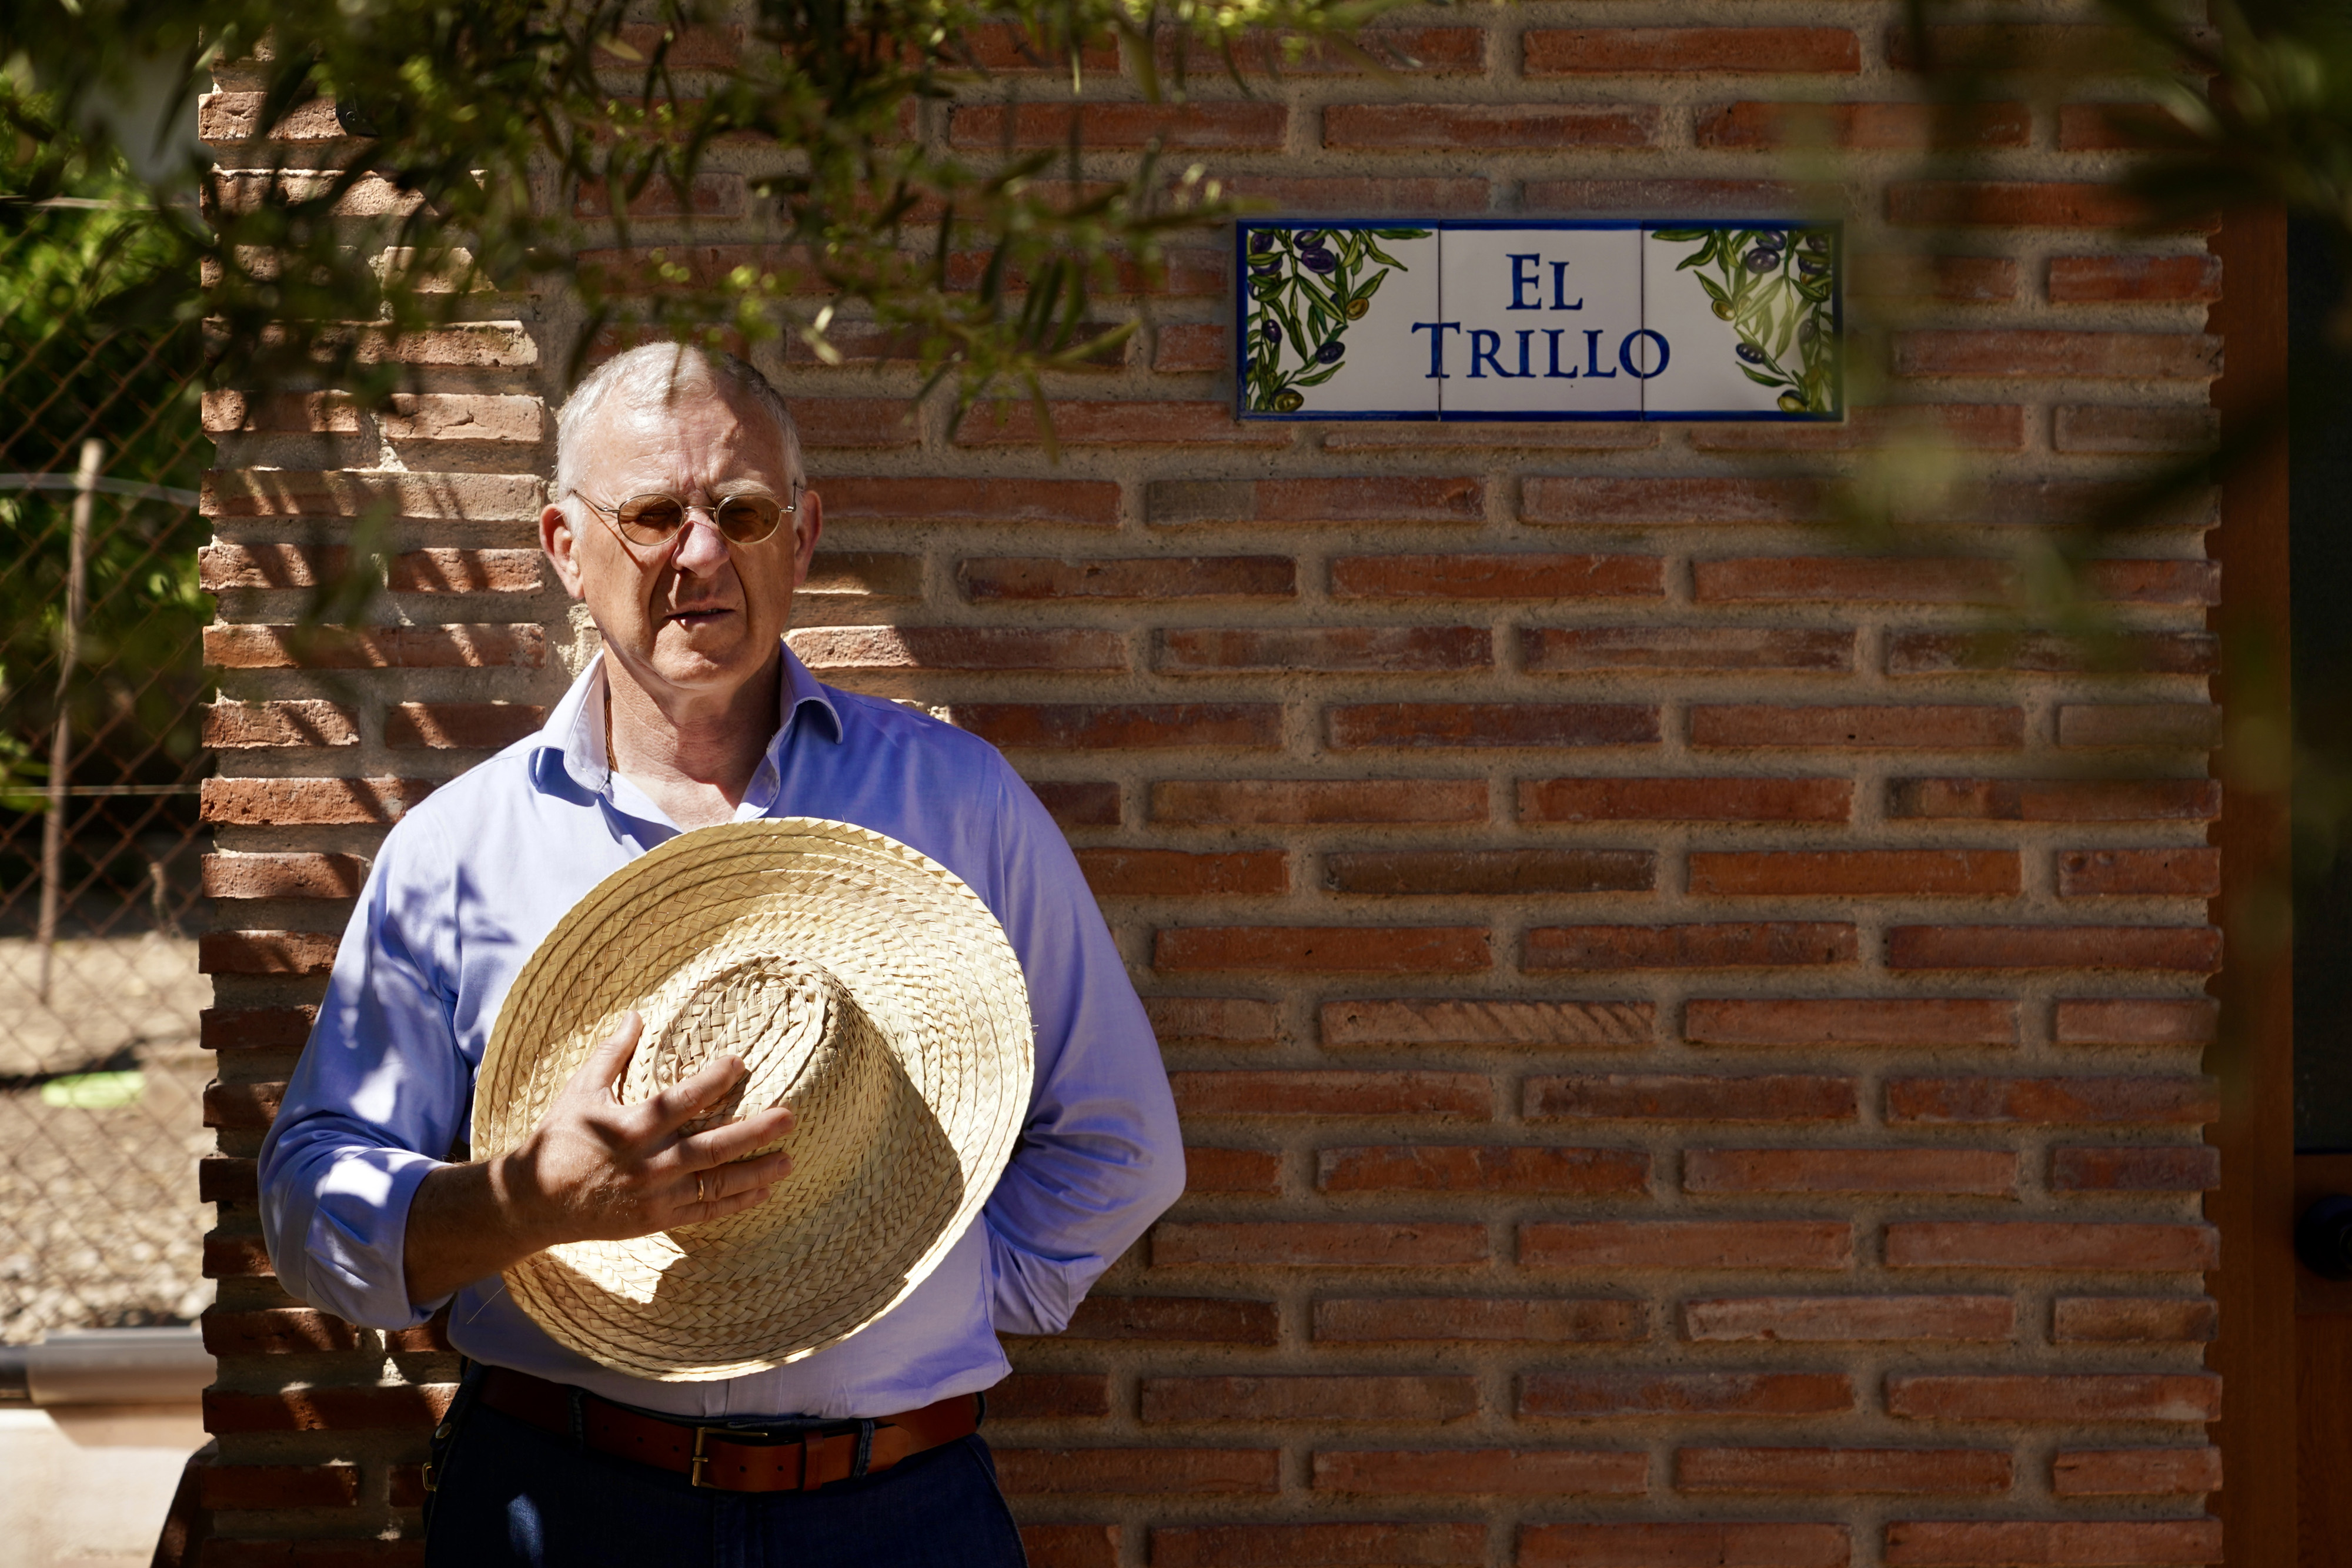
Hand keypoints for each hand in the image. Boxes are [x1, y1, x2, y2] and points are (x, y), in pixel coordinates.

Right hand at [494, 1011, 797, 1248]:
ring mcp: (653, 1196)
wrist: (533, 1202)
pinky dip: (735, 1204)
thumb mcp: (580, 1092)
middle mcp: (645, 1164)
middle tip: (789, 1117)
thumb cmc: (560, 1139)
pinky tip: (763, 1192)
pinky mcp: (655, 1219)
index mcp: (628, 1127)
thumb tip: (636, 1013)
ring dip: (755, 1173)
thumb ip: (613, 1054)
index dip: (712, 1081)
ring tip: (789, 1160)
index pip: (679, 1101)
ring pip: (714, 1185)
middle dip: (753, 1132)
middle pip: (709, 1148)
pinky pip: (703, 1212)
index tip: (739, 1062)